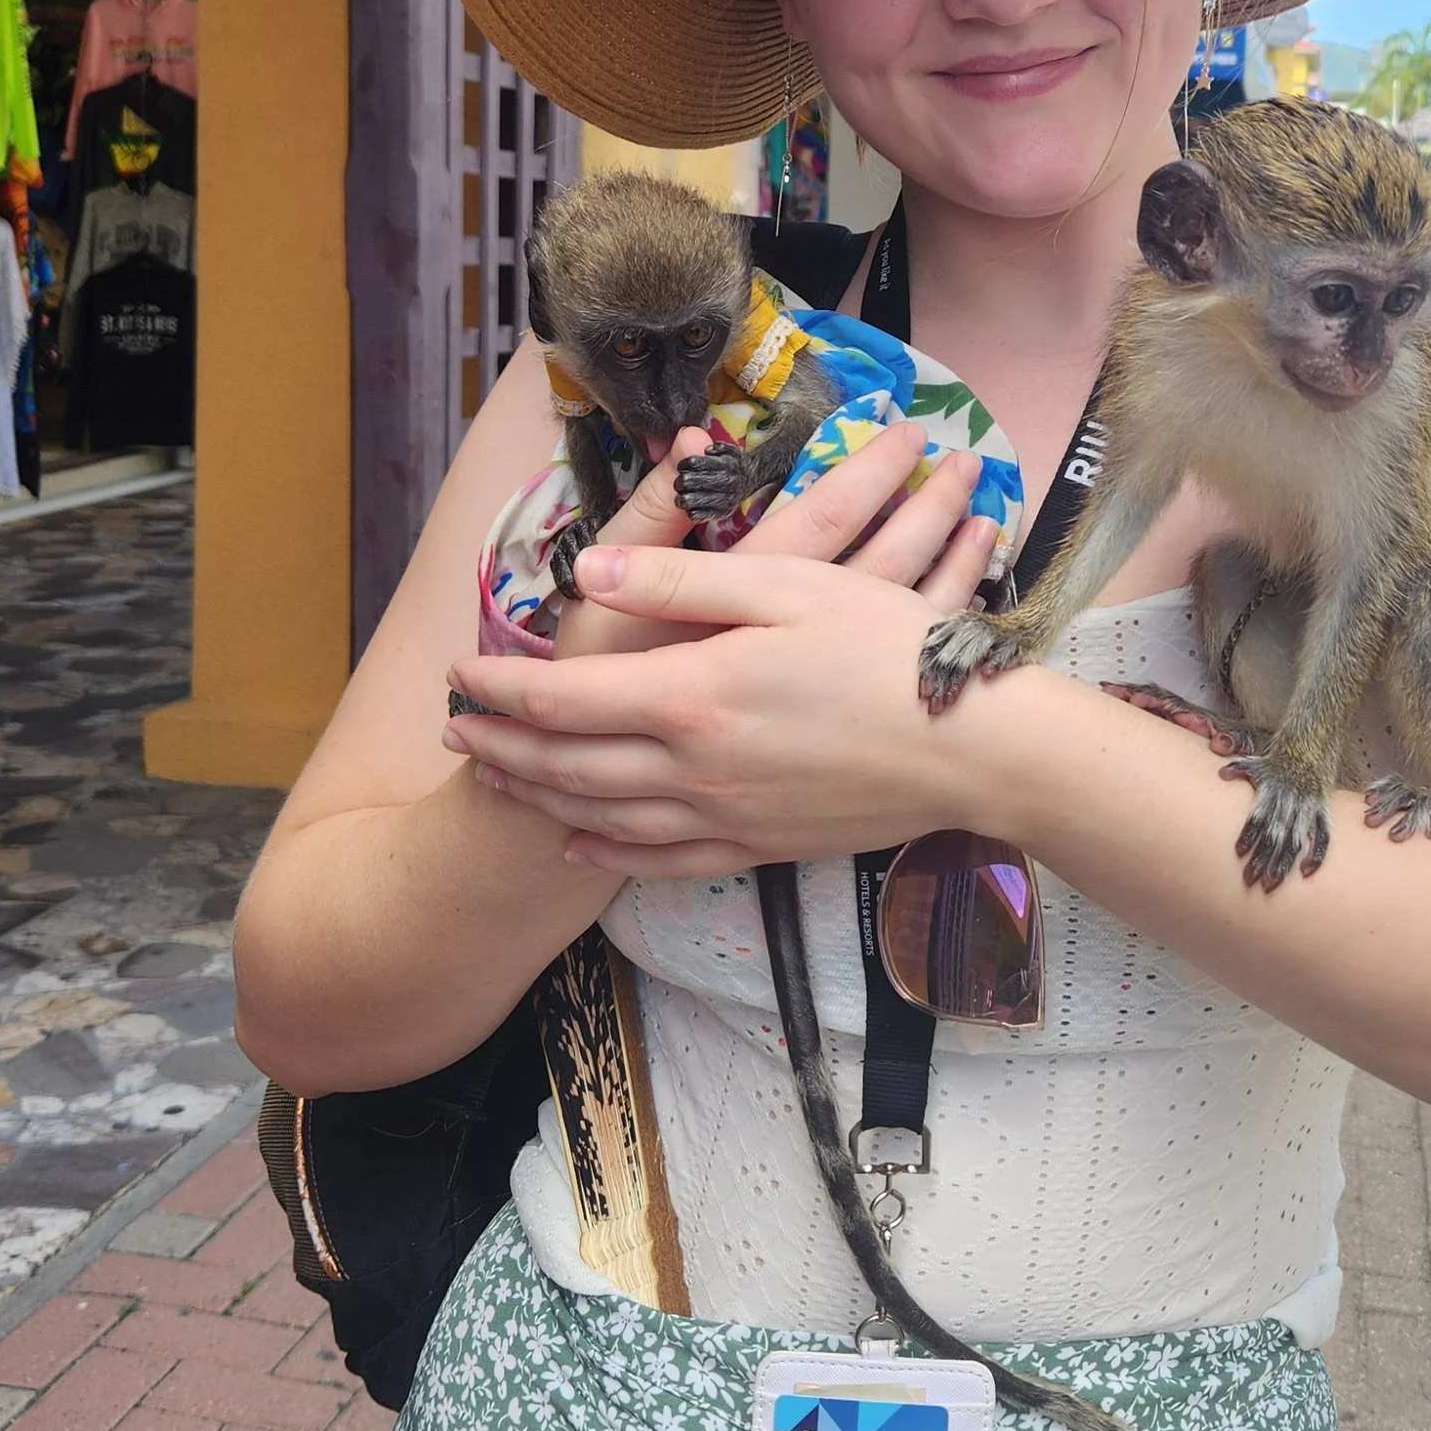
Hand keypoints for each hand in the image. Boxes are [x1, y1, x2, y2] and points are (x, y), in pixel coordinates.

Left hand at [444, 422, 1001, 868]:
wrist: (974, 749)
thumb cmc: (887, 650)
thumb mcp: (786, 586)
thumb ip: (677, 582)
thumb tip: (586, 572)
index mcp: (691, 696)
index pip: (561, 697)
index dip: (501, 685)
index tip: (461, 671)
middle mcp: (693, 768)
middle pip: (565, 764)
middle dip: (501, 745)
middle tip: (456, 729)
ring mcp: (726, 815)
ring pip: (601, 817)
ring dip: (539, 796)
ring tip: (497, 777)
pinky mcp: (760, 845)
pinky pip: (661, 859)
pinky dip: (607, 851)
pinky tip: (581, 839)